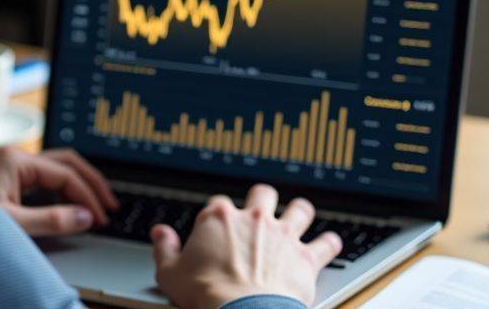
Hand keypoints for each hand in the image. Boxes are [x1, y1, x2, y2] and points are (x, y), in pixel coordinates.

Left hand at [0, 147, 118, 236]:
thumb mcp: (11, 223)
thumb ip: (51, 220)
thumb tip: (85, 217)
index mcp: (16, 161)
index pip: (64, 174)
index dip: (86, 196)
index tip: (100, 218)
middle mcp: (15, 157)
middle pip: (67, 161)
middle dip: (91, 182)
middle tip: (110, 205)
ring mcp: (11, 165)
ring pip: (58, 165)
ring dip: (80, 181)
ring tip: (98, 202)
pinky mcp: (9, 177)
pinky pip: (46, 175)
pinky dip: (64, 186)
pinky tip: (73, 201)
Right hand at [150, 185, 341, 308]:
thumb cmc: (207, 295)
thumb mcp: (170, 273)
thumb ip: (164, 249)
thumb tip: (160, 234)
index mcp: (219, 218)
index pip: (218, 204)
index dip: (217, 216)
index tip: (217, 229)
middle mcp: (254, 219)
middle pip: (263, 194)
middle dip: (262, 200)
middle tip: (260, 210)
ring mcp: (283, 235)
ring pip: (299, 209)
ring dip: (300, 212)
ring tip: (299, 214)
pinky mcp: (306, 257)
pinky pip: (326, 243)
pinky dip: (328, 243)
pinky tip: (329, 243)